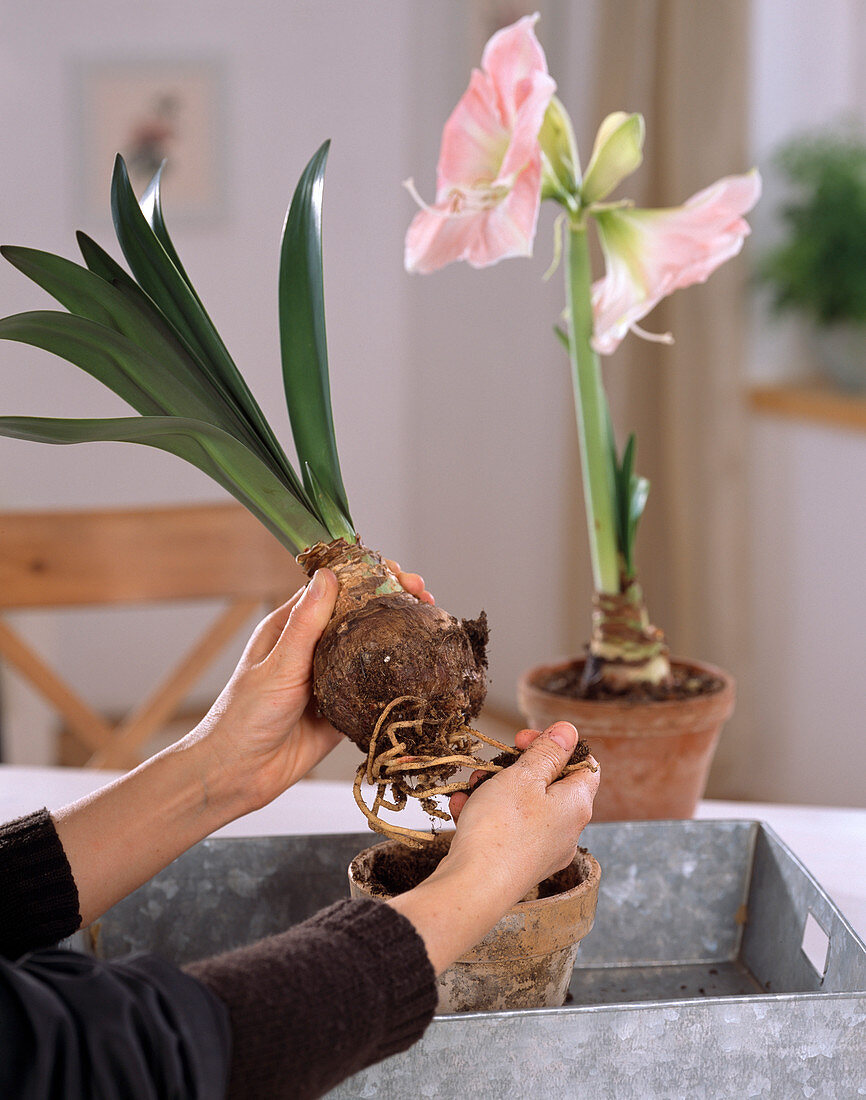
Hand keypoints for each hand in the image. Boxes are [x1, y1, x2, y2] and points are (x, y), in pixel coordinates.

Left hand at [189, 561, 433, 815]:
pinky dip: (396, 675)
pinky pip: (374, 686)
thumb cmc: (244, 716)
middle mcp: (313, 647)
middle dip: (392, 600)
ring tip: (430, 623)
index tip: (397, 571)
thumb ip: (306, 624)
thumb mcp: (279, 665)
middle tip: (423, 596)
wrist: (238, 774)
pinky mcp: (344, 707)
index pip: (335, 589)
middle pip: (359, 614)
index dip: (368, 576)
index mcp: (291, 626)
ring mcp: (331, 677)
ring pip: (371, 647)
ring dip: (399, 633)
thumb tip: (329, 575)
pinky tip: (420, 666)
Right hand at [385, 722, 598, 972]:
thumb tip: (569, 731)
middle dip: (515, 768)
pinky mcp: (519, 863)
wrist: (473, 888)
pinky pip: (506, 828)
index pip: (582, 763)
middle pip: (548, 784)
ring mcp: (543, 850)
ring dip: (494, 789)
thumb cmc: (501, 828)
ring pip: (522, 805)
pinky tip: (461, 808)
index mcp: (577, 804)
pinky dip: (484, 814)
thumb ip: (547, 752)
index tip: (522, 740)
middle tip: (492, 765)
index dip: (555, 745)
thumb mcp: (523, 776)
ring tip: (470, 787)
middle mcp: (567, 829)